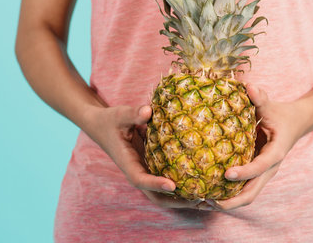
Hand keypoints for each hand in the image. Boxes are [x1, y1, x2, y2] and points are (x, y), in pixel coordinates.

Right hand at [83, 105, 200, 208]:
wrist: (103, 127)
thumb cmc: (111, 120)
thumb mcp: (120, 115)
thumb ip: (133, 114)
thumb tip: (149, 111)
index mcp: (127, 162)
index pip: (140, 179)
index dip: (155, 184)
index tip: (172, 185)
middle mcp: (138, 171)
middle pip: (155, 196)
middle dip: (176, 201)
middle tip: (200, 200)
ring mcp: (146, 171)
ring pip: (164, 192)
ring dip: (183, 198)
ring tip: (208, 200)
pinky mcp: (154, 166)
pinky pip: (169, 179)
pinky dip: (183, 185)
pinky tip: (204, 183)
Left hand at [201, 84, 308, 210]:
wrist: (295, 123)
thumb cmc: (280, 113)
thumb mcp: (271, 105)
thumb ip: (260, 97)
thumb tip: (249, 86)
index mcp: (275, 152)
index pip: (259, 167)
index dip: (244, 172)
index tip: (227, 174)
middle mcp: (269, 168)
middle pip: (252, 192)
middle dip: (232, 200)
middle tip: (209, 201)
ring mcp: (262, 174)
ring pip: (247, 195)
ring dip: (227, 202)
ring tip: (203, 202)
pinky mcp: (256, 174)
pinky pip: (242, 189)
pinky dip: (228, 195)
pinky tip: (208, 194)